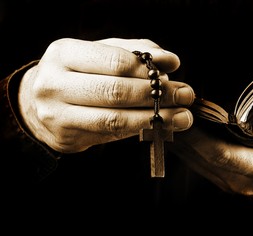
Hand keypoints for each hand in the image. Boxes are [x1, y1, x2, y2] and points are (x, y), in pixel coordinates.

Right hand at [18, 38, 193, 152]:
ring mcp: (57, 113)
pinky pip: (111, 135)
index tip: (175, 73)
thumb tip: (170, 61)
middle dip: (158, 94)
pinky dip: (141, 130)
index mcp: (65, 53)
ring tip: (183, 116)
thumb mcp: (101, 54)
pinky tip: (163, 126)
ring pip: (115, 118)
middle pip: (116, 91)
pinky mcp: (66, 137)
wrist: (37, 103)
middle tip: (186, 95)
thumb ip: (135, 53)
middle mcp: (54, 82)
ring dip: (156, 117)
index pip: (115, 61)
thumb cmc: (78, 74)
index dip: (148, 69)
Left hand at [172, 70, 252, 212]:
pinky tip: (177, 131)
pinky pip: (202, 166)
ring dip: (180, 141)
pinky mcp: (230, 183)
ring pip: (197, 165)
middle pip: (202, 159)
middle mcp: (244, 182)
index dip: (199, 139)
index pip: (224, 156)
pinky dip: (188, 149)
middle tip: (165, 105)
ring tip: (164, 115)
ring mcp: (234, 185)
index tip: (181, 117)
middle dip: (181, 133)